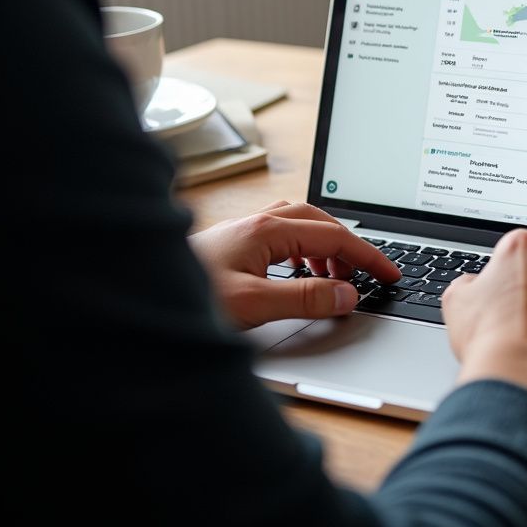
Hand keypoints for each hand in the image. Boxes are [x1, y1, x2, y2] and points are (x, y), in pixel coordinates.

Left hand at [189, 201, 400, 329]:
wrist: (136, 292)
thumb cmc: (184, 296)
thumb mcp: (253, 303)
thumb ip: (305, 299)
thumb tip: (348, 295)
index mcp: (266, 230)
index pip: (333, 236)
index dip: (367, 256)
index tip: (390, 273)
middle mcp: (257, 224)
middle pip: (321, 223)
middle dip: (350, 248)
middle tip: (370, 274)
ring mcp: (245, 232)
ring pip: (301, 229)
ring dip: (326, 250)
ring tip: (335, 281)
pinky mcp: (235, 246)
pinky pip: (284, 239)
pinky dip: (305, 255)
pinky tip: (300, 277)